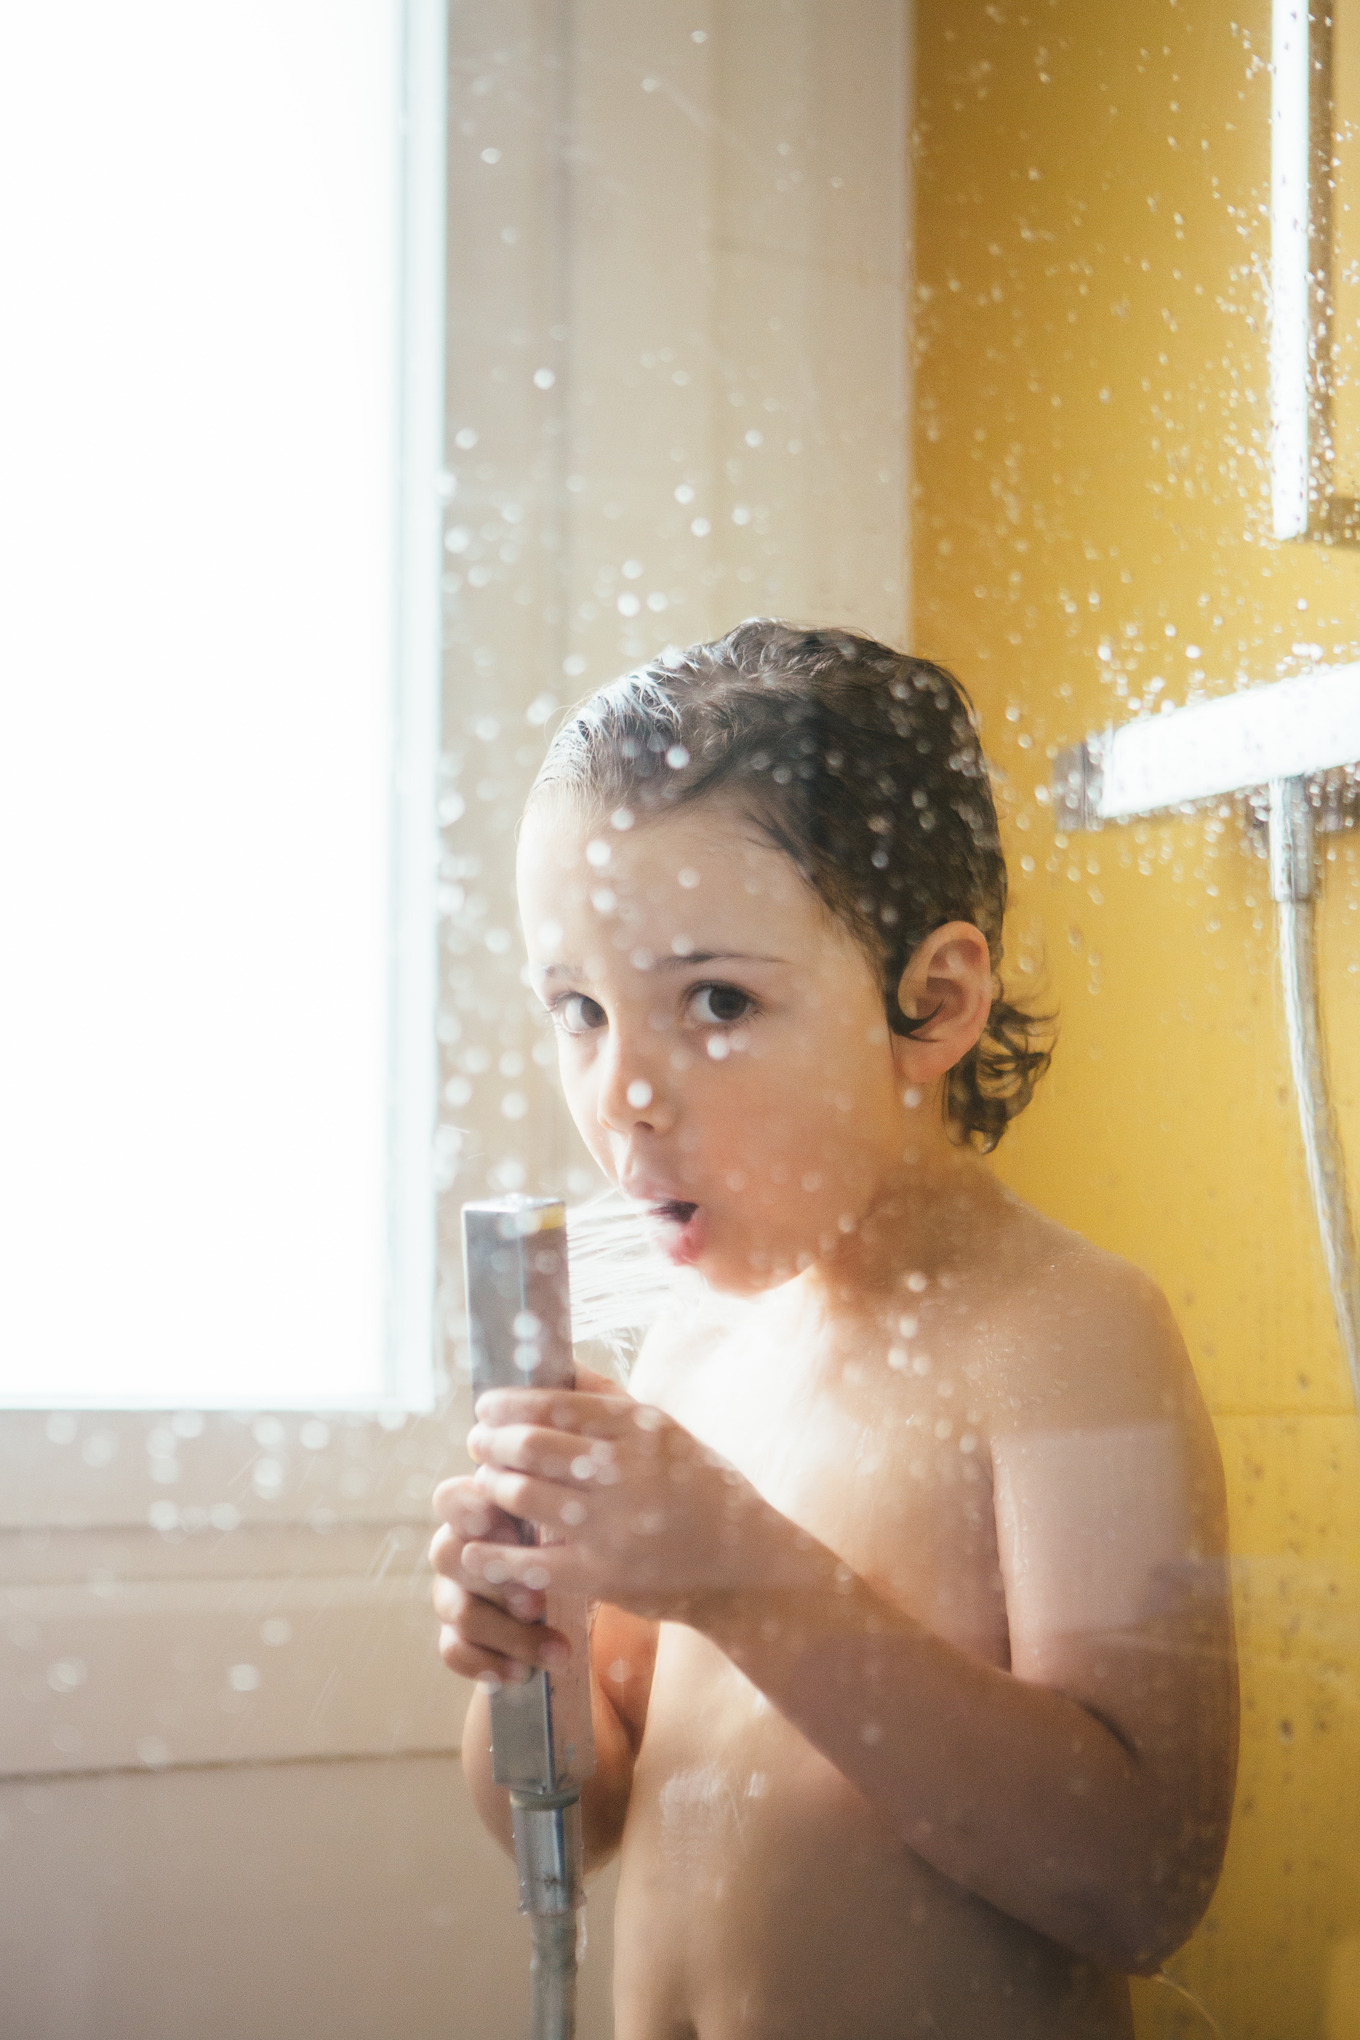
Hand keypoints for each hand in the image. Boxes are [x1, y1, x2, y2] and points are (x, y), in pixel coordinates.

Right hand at [428, 1474, 573, 1684]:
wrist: (561, 1609)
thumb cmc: (565, 1553)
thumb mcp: (562, 1532)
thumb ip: (551, 1527)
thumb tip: (557, 1532)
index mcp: (480, 1512)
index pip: (450, 1498)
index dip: (467, 1509)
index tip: (502, 1525)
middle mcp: (456, 1550)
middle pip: (445, 1555)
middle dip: (494, 1579)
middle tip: (538, 1603)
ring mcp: (450, 1594)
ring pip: (461, 1611)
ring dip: (511, 1634)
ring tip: (557, 1650)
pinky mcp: (453, 1635)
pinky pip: (454, 1650)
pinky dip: (491, 1665)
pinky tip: (524, 1672)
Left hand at [454, 1364, 801, 1620]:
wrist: (743, 1567)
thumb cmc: (702, 1489)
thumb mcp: (669, 1433)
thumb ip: (613, 1401)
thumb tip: (558, 1367)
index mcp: (641, 1429)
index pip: (556, 1403)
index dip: (509, 1403)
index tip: (486, 1407)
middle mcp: (625, 1473)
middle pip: (528, 1446)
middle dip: (491, 1441)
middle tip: (479, 1442)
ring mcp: (612, 1528)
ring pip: (523, 1496)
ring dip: (492, 1486)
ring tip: (489, 1482)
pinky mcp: (602, 1577)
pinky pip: (530, 1563)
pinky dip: (493, 1555)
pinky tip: (475, 1548)